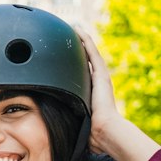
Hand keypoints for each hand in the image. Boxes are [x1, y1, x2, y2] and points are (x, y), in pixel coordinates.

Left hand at [74, 27, 120, 152]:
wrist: (104, 131)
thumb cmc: (91, 132)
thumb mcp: (76, 121)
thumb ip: (69, 119)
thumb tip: (55, 130)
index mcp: (91, 92)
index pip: (82, 74)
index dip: (74, 64)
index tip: (65, 57)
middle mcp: (97, 82)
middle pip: (86, 60)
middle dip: (78, 49)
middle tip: (68, 36)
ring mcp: (100, 76)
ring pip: (89, 53)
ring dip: (81, 40)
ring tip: (72, 28)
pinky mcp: (101, 73)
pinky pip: (91, 52)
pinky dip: (85, 40)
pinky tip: (78, 30)